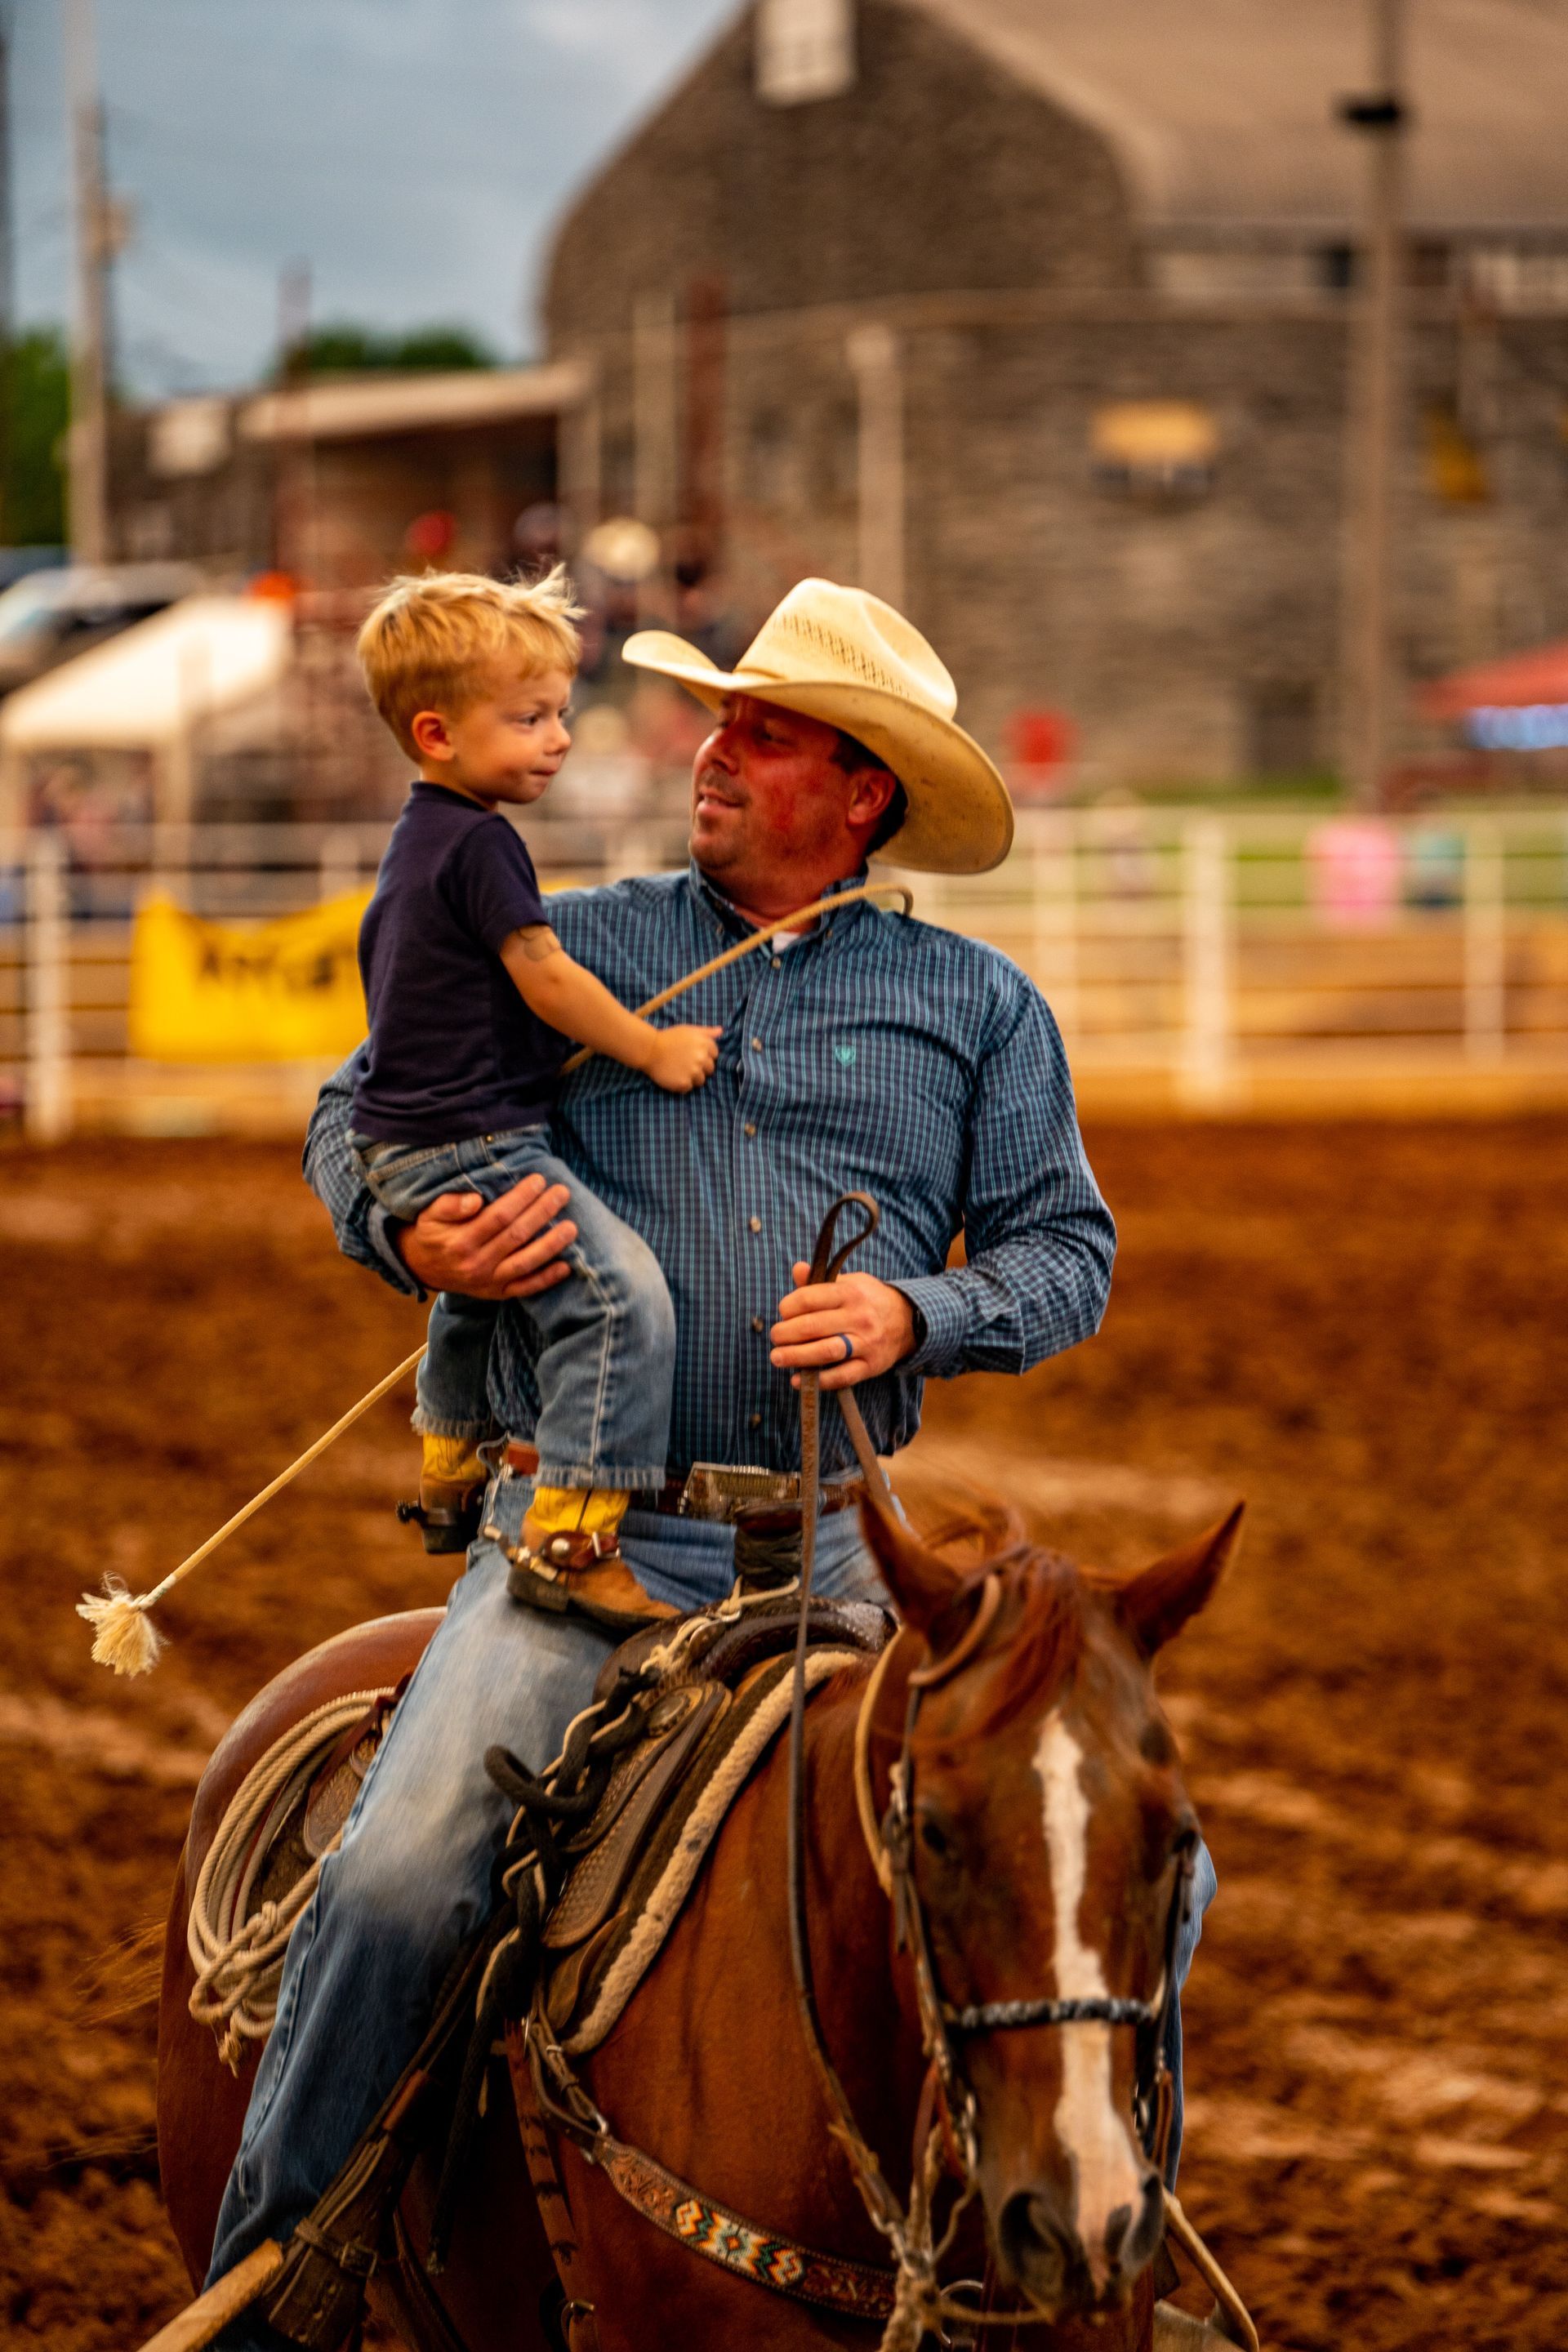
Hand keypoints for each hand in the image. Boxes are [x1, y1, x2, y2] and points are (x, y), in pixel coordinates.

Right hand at [396, 1173, 576, 1300]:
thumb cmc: (432, 1233)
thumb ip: (449, 1205)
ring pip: (525, 1263)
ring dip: (551, 1245)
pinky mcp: (497, 1293)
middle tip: (562, 1193)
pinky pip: (525, 1288)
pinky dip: (546, 1279)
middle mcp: (476, 1263)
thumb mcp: (430, 1214)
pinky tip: (565, 1266)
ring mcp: (488, 1281)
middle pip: (516, 1236)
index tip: (538, 1180)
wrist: (422, 1267)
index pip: (498, 1217)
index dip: (520, 1198)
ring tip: (571, 1227)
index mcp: (461, 1241)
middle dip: (542, 1213)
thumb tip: (475, 1199)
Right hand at [644, 1024, 723, 1093]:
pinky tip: (674, 1076)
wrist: (649, 1049)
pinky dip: (682, 1085)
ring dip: (693, 1078)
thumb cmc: (669, 1037)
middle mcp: (702, 1059)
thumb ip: (706, 1032)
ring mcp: (693, 1072)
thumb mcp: (689, 1030)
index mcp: (704, 1045)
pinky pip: (689, 1088)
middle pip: (710, 1069)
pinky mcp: (684, 1083)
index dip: (705, 1055)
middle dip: (701, 1067)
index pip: (714, 1054)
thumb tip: (721, 1031)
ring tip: (680, 1071)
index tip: (694, 1054)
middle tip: (686, 1064)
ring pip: (701, 1081)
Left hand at [770, 1263, 915, 1390]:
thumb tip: (797, 1269)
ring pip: (826, 1352)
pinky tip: (798, 1380)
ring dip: (796, 1357)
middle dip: (786, 1333)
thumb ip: (821, 1280)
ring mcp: (866, 1343)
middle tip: (775, 1337)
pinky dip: (818, 1380)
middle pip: (813, 1326)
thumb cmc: (869, 1300)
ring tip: (777, 1358)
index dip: (788, 1306)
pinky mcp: (870, 1366)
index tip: (783, 1312)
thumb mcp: (850, 1282)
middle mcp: (858, 1317)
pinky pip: (842, 1376)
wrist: (909, 1321)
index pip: (810, 1298)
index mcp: (850, 1293)